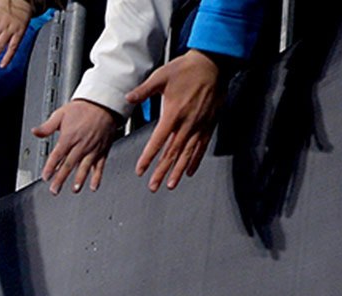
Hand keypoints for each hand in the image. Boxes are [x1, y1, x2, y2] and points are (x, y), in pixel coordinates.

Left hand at [33, 99, 117, 193]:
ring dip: (79, 179)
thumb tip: (35, 132)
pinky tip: (93, 186)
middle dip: (61, 179)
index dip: (50, 167)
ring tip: (74, 189)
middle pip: (69, 164)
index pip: (57, 155)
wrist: (104, 103)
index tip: (45, 177)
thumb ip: (47, 127)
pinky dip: (97, 176)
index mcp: (69, 137)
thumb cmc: (82, 109)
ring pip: (85, 167)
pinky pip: (100, 165)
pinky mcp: (103, 150)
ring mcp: (93, 148)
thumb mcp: (61, 114)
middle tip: (54, 190)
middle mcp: (81, 144)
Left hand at [126, 49, 223, 190]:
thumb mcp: (161, 76)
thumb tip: (128, 98)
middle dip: (162, 171)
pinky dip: (195, 160)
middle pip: (172, 153)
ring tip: (171, 184)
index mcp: (173, 113)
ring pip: (187, 153)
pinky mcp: (210, 124)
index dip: (149, 157)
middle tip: (154, 186)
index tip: (141, 170)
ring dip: (178, 170)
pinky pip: (202, 146)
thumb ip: (143, 91)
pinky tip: (189, 171)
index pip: (158, 141)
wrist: (213, 63)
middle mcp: (187, 122)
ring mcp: (200, 124)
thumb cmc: (187, 69)